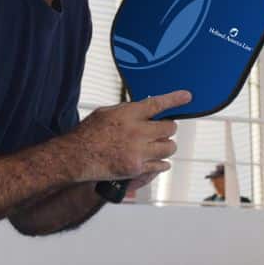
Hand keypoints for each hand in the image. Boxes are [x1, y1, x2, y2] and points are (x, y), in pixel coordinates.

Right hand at [70, 90, 186, 181]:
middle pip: (169, 128)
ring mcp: (138, 151)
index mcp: (128, 114)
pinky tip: (156, 160)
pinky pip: (161, 165)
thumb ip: (128, 111)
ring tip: (156, 145)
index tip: (187, 96)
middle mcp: (136, 132)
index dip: (175, 99)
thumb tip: (146, 108)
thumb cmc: (88, 133)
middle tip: (161, 130)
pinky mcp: (137, 168)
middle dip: (168, 128)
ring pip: (169, 147)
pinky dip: (161, 162)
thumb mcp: (106, 113)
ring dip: (166, 145)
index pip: (157, 104)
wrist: (76, 157)